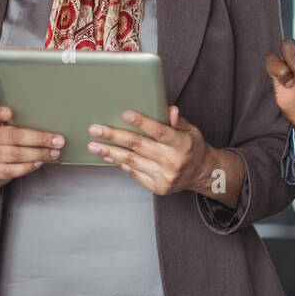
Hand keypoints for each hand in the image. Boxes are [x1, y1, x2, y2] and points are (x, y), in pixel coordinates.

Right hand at [0, 105, 64, 213]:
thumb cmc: (3, 145)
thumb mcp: (5, 130)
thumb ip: (19, 123)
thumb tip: (51, 123)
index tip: (8, 112)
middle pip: (14, 136)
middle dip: (40, 138)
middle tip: (58, 141)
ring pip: (17, 154)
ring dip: (40, 153)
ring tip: (54, 153)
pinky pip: (13, 169)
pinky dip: (29, 166)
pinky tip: (39, 162)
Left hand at [86, 105, 223, 198]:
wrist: (202, 174)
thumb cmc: (193, 148)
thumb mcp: (191, 131)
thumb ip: (177, 121)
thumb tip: (169, 109)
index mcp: (181, 144)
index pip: (160, 131)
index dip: (142, 122)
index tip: (126, 114)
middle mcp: (172, 160)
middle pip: (138, 146)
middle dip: (114, 136)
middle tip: (96, 129)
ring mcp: (163, 175)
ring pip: (131, 161)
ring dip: (110, 152)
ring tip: (93, 145)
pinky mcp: (157, 186)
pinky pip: (134, 172)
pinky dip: (120, 163)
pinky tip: (109, 156)